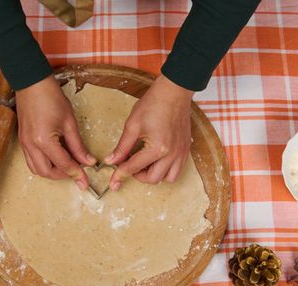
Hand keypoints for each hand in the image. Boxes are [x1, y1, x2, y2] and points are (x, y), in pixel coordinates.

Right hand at [16, 75, 95, 189]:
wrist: (31, 83)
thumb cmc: (51, 97)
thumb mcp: (69, 122)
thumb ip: (78, 145)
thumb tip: (88, 161)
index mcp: (44, 140)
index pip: (63, 164)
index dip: (76, 173)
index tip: (85, 181)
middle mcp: (31, 145)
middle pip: (46, 172)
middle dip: (63, 176)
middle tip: (77, 172)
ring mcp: (24, 143)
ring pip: (36, 169)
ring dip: (52, 172)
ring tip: (67, 165)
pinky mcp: (22, 140)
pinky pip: (32, 160)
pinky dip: (44, 164)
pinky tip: (56, 158)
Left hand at [105, 75, 193, 189]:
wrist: (174, 92)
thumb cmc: (154, 104)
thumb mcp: (132, 125)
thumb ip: (122, 147)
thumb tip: (111, 161)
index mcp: (157, 148)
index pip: (134, 168)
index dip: (120, 174)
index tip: (113, 181)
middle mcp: (172, 154)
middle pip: (152, 179)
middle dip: (137, 175)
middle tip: (129, 165)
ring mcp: (181, 153)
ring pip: (167, 179)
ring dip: (154, 175)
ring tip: (144, 164)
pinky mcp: (185, 150)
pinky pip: (177, 170)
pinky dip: (166, 171)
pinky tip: (156, 161)